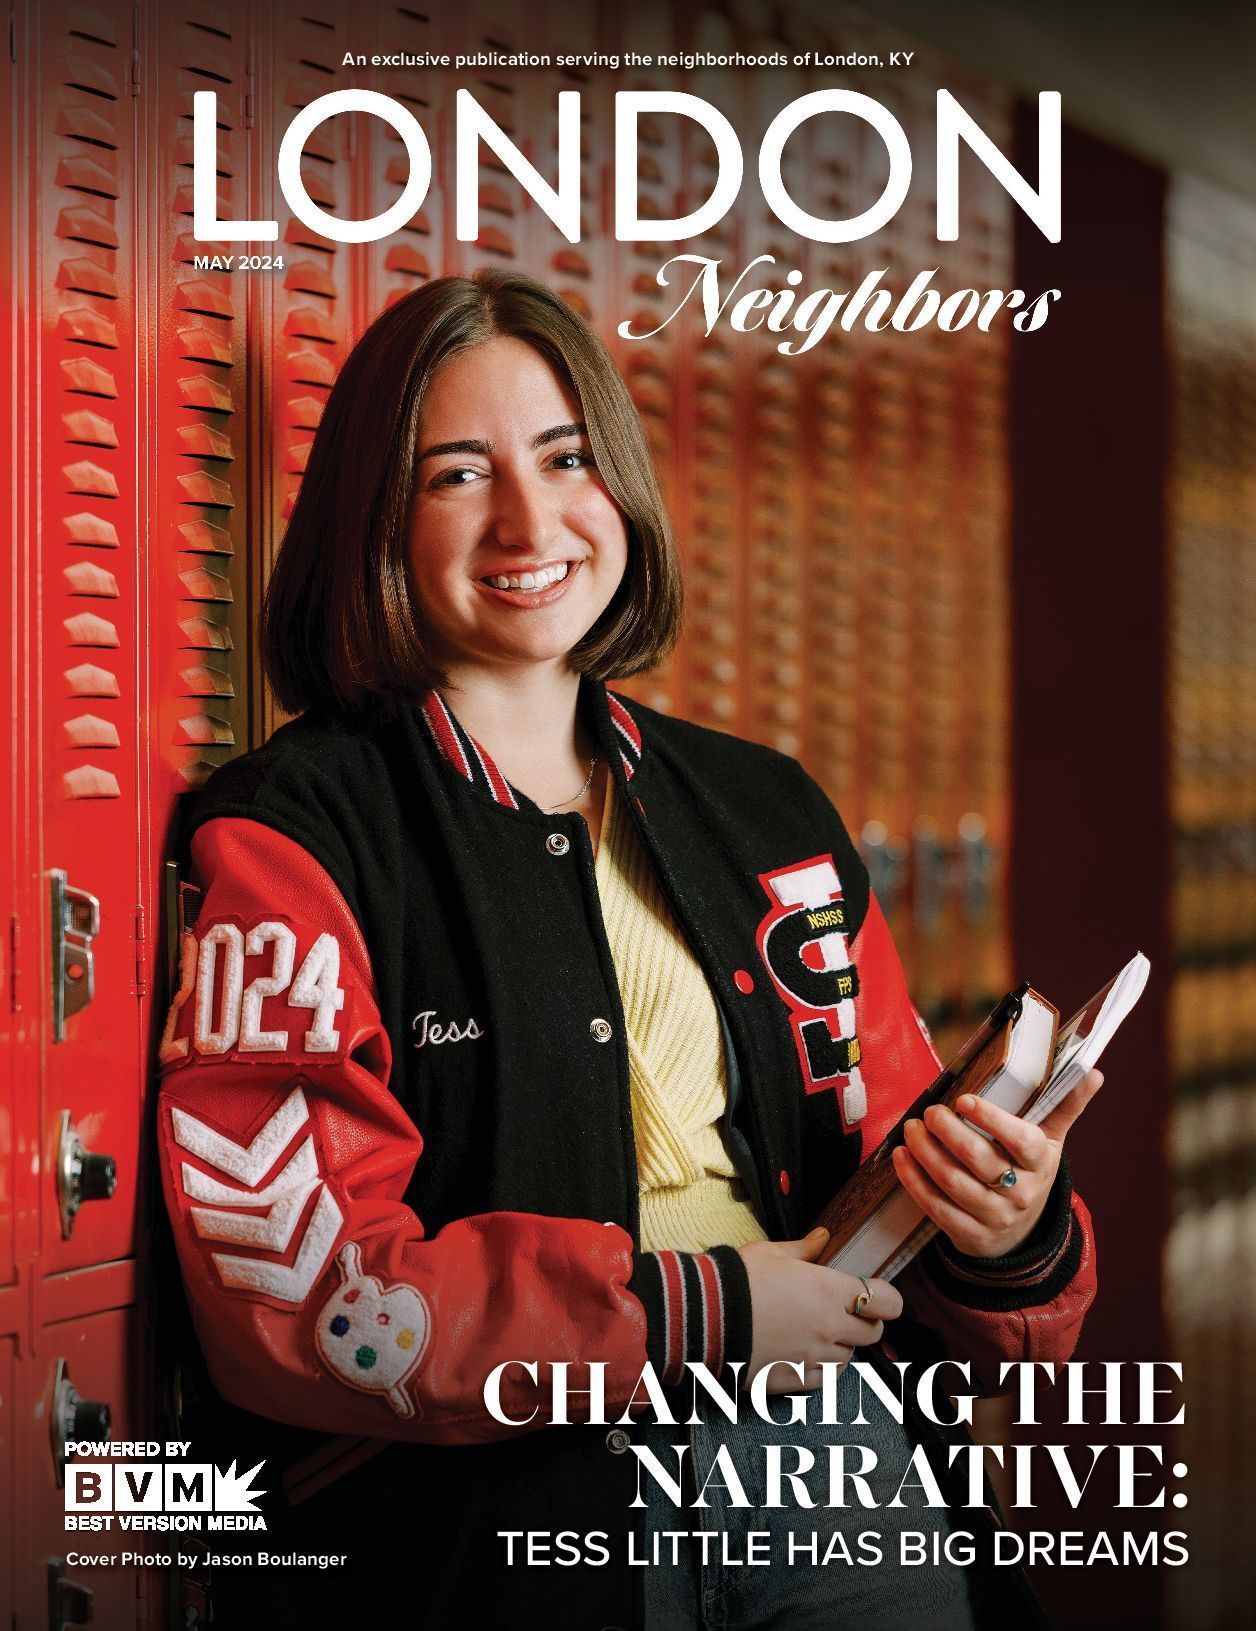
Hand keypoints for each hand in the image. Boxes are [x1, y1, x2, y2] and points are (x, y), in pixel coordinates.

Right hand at [737, 1228, 901, 1391]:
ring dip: (840, 1344)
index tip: (877, 1296)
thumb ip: (804, 1249)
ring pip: (849, 1356)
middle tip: (843, 1311)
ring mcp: (814, 1357)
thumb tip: (822, 1237)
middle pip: (872, 1332)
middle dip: (864, 1321)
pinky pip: (826, 1379)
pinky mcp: (796, 1379)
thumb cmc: (736, 1280)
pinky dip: (823, 1368)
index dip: (886, 1298)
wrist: (702, 1317)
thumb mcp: (770, 1253)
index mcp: (828, 1290)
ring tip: (816, 1331)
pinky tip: (806, 1354)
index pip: (887, 1302)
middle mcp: (829, 1326)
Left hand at [890, 1067, 1103, 1257]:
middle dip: (949, 1132)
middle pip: (980, 1160)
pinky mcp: (969, 1234)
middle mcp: (1021, 1191)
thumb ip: (1065, 1105)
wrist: (1021, 1232)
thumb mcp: (1050, 1140)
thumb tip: (1094, 1072)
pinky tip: (901, 1157)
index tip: (964, 1100)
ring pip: (954, 1183)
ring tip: (911, 1129)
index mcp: (1040, 1162)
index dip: (992, 1120)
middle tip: (930, 1112)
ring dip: (926, 1153)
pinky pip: (936, 1207)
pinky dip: (914, 1181)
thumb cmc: (1029, 1170)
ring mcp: (994, 1216)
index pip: (1020, 1140)